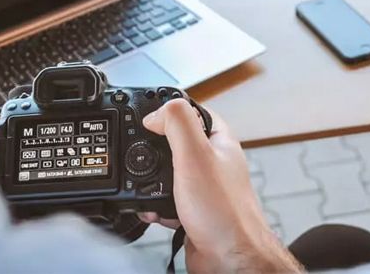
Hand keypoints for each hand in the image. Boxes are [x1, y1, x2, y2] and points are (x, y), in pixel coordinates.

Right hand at [140, 99, 302, 272]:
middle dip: (153, 148)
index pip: (193, 111)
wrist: (228, 259)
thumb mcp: (194, 155)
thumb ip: (176, 124)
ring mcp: (202, 185)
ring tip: (145, 186)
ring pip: (168, 172)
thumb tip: (154, 114)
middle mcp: (212, 161)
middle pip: (175, 141)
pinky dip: (154, 203)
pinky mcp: (192, 208)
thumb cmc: (222, 211)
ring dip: (151, 180)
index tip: (149, 116)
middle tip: (141, 152)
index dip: (169, 109)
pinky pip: (166, 198)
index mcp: (218, 141)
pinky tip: (153, 210)